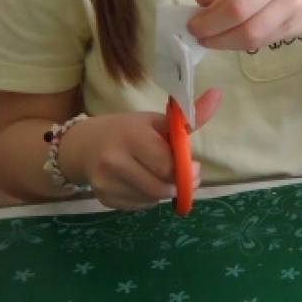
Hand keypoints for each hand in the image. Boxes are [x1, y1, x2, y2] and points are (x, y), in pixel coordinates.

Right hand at [58, 89, 221, 210]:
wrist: (83, 145)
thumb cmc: (128, 130)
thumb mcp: (157, 120)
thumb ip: (189, 116)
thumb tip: (218, 95)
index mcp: (132, 137)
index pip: (167, 166)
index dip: (185, 171)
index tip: (193, 166)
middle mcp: (114, 161)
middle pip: (160, 188)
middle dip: (179, 185)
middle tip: (185, 177)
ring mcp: (106, 183)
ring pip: (151, 200)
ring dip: (165, 192)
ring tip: (162, 177)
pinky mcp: (103, 199)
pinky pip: (139, 206)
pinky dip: (149, 199)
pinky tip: (144, 183)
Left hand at [190, 0, 301, 50]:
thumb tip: (200, 12)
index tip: (199, 0)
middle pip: (236, 8)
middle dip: (208, 25)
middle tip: (194, 30)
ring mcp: (289, 2)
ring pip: (249, 31)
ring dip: (221, 41)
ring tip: (207, 40)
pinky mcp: (293, 25)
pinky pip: (260, 41)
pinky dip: (237, 45)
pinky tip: (227, 42)